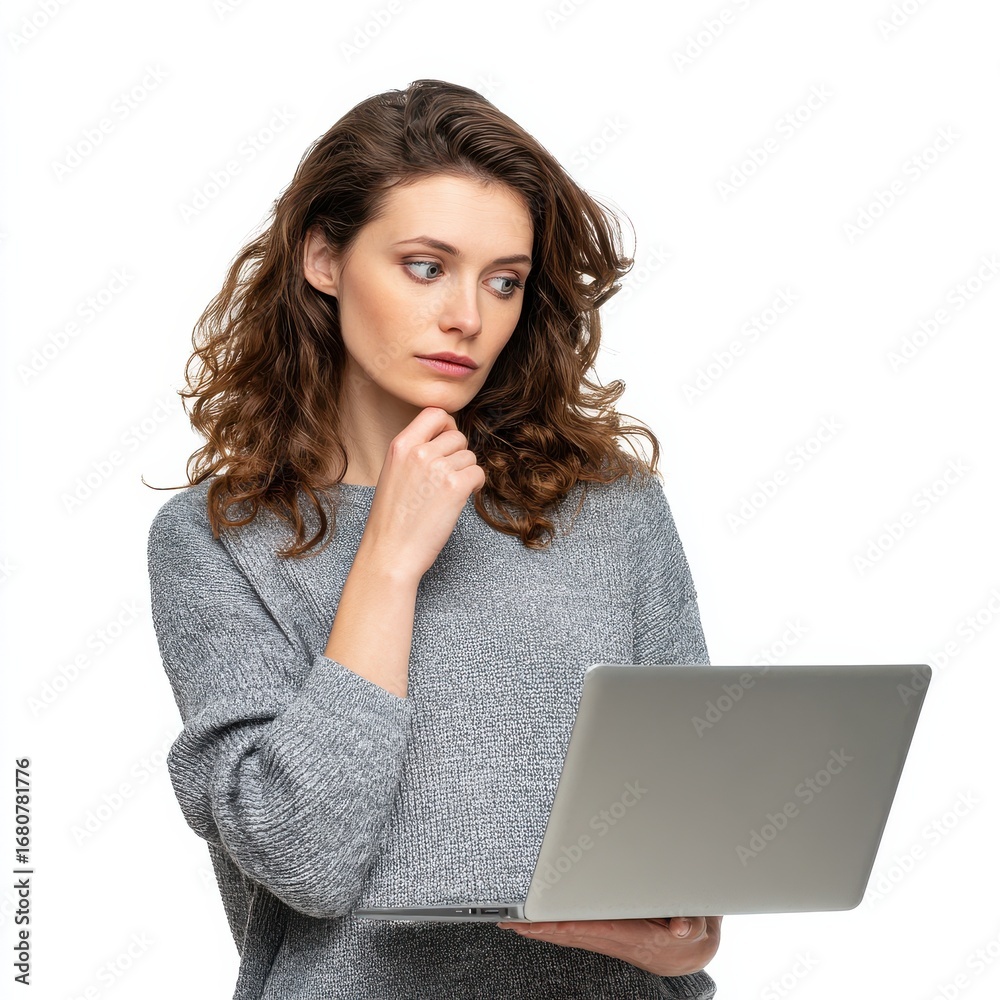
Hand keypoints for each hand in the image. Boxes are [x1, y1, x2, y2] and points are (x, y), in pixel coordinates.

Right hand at [361, 407, 484, 581]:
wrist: (390, 553)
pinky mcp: (455, 487)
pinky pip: (478, 473)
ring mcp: (437, 468)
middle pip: (457, 436)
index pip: (435, 413)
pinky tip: (461, 500)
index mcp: (400, 445)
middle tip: (447, 478)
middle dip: (458, 456)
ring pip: (470, 456)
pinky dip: (475, 486)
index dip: (447, 426)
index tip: (447, 445)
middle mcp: (419, 451)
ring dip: (466, 474)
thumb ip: (414, 453)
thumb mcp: (393, 474)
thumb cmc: (392, 520)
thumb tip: (445, 440)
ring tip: (448, 494)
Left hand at [496, 915, 721, 976]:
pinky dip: (549, 928)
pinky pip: (571, 931)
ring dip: (538, 929)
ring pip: (565, 934)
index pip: (590, 929)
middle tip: (510, 922)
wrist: (689, 952)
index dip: (564, 924)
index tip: (542, 920)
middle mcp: (613, 939)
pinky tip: (533, 925)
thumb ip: (690, 924)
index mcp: (632, 937)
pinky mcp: (603, 933)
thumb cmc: (689, 934)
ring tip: (512, 923)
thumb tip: (681, 928)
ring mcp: (605, 937)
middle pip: (568, 934)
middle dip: (539, 929)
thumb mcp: (696, 926)